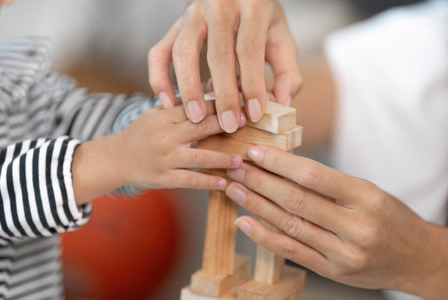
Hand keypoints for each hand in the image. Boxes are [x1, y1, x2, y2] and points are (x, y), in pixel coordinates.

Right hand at [72, 101, 244, 203]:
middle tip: (247, 125)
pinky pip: (189, 180)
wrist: (115, 159)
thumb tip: (210, 93)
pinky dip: (208, 182)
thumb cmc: (141, 134)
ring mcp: (165, 158)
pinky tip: (223, 183)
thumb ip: (179, 106)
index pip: (196, 107)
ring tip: (241, 160)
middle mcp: (166, 135)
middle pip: (201, 128)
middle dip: (226, 125)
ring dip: (223, 158)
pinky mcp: (163, 177)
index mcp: (165, 116)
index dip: (220, 106)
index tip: (239, 104)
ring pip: (199, 157)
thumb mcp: (156, 114)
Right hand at [148, 0, 301, 131]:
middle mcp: (219, 7)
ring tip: (196, 118)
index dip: (252, 85)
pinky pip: (159, 52)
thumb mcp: (281, 37)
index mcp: (251, 7)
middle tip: (227, 124)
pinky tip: (168, 102)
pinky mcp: (174, 26)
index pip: (250, 50)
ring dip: (188, 88)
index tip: (254, 114)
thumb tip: (282, 104)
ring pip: (184, 52)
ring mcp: (192, 16)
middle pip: (218, 54)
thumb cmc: (259, 20)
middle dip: (223, 94)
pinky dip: (159, 78)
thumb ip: (287, 71)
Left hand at [225, 146, 447, 298]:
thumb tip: (281, 168)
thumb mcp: (367, 191)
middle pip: (296, 200)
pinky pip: (292, 252)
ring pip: (289, 225)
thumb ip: (328, 184)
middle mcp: (355, 227)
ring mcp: (343, 253)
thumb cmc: (389, 218)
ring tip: (234, 189)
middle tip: (236, 167)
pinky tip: (244, 222)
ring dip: (256, 205)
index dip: (279, 163)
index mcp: (366, 197)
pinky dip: (264, 236)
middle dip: (260, 181)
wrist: (417, 258)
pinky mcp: (333, 271)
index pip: (313, 176)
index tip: (255, 152)